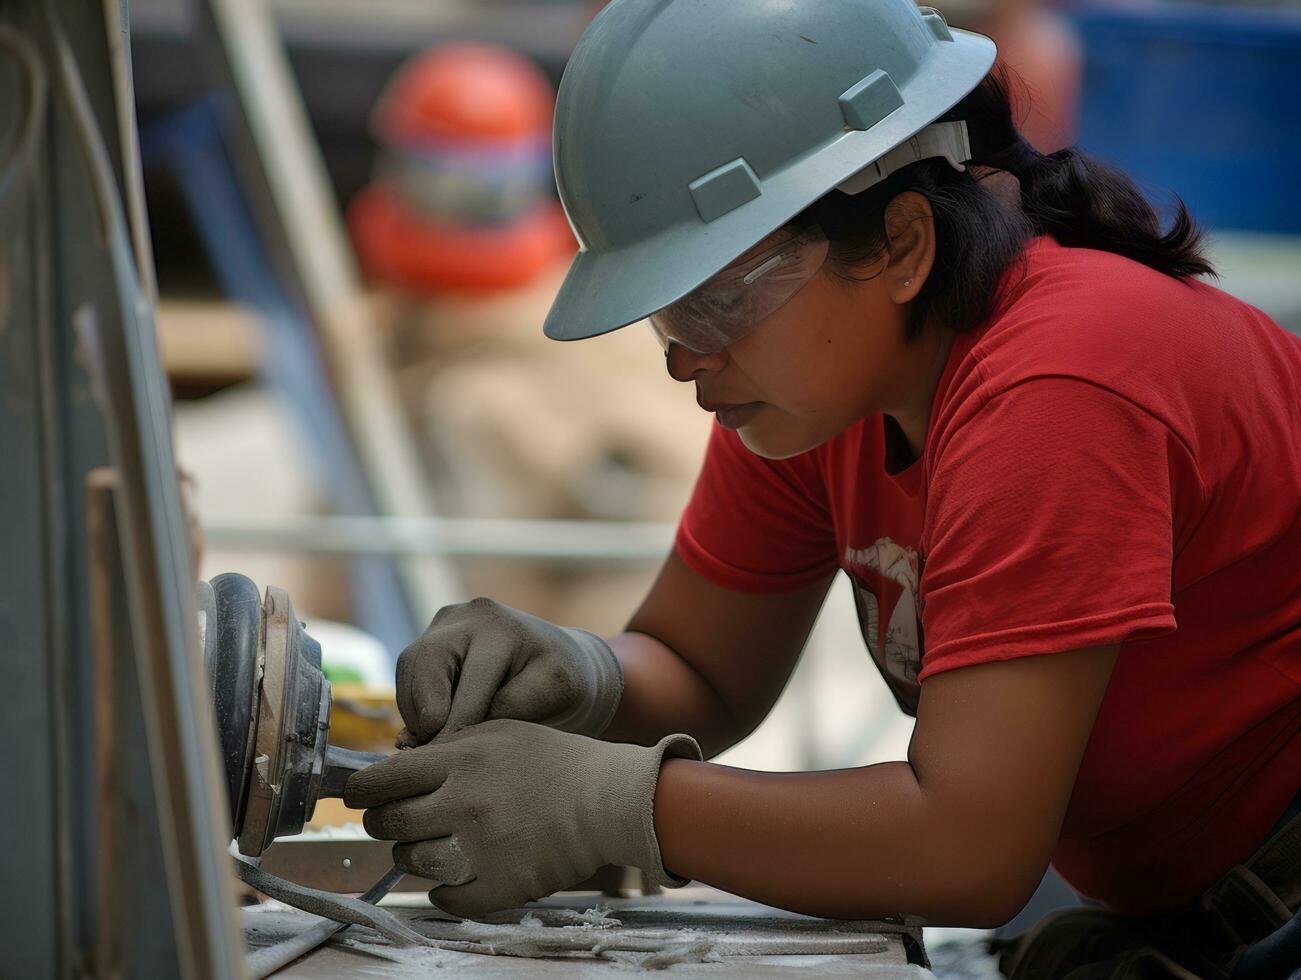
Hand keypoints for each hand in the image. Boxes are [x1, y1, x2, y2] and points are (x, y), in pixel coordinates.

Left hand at [346, 720, 700, 918]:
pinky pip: (447, 899)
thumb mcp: (500, 732)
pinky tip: (451, 877)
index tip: (359, 796)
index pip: (382, 779)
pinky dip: (442, 892)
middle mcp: (465, 803)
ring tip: (431, 846)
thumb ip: (449, 744)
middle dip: (384, 822)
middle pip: (390, 823)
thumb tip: (396, 764)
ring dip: (413, 856)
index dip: (360, 791)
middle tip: (393, 820)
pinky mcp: (501, 885)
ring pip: (412, 862)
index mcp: (462, 760)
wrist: (608, 799)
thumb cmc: (554, 760)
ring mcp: (481, 848)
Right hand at [394, 598, 623, 746]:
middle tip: (430, 751)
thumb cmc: (559, 680)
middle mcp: (466, 616)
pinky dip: (416, 705)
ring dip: (415, 711)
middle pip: (422, 664)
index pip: (468, 684)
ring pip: (409, 669)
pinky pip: (409, 674)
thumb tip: (454, 730)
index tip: (452, 762)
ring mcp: (444, 623)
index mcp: (500, 628)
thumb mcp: (554, 692)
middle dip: (424, 713)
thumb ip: (510, 707)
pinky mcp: (431, 637)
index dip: (457, 728)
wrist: (560, 659)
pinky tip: (436, 730)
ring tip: (436, 743)